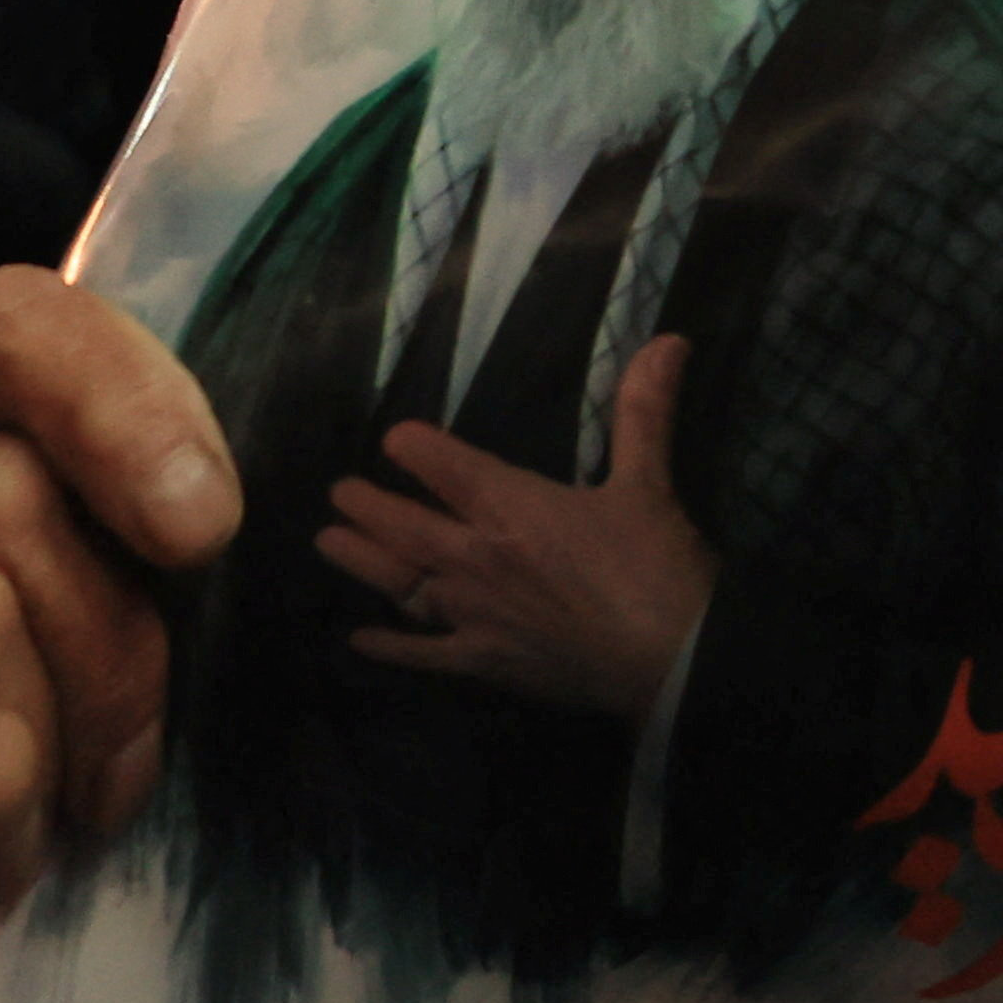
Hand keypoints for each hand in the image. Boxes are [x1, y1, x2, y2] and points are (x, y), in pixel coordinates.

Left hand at [316, 334, 711, 721]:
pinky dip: (388, 646)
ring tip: (328, 542)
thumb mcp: (649, 482)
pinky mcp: (484, 662)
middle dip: (368, 505)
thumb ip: (644, 411)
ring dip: (360, 560)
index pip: (444, 466)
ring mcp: (474, 613)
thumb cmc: (657, 567)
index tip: (396, 439)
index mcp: (511, 506)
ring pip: (399, 582)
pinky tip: (360, 639)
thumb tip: (670, 340)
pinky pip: (422, 653)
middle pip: (404, 525)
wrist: (674, 661)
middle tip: (338, 492)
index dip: (415, 448)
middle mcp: (476, 556)